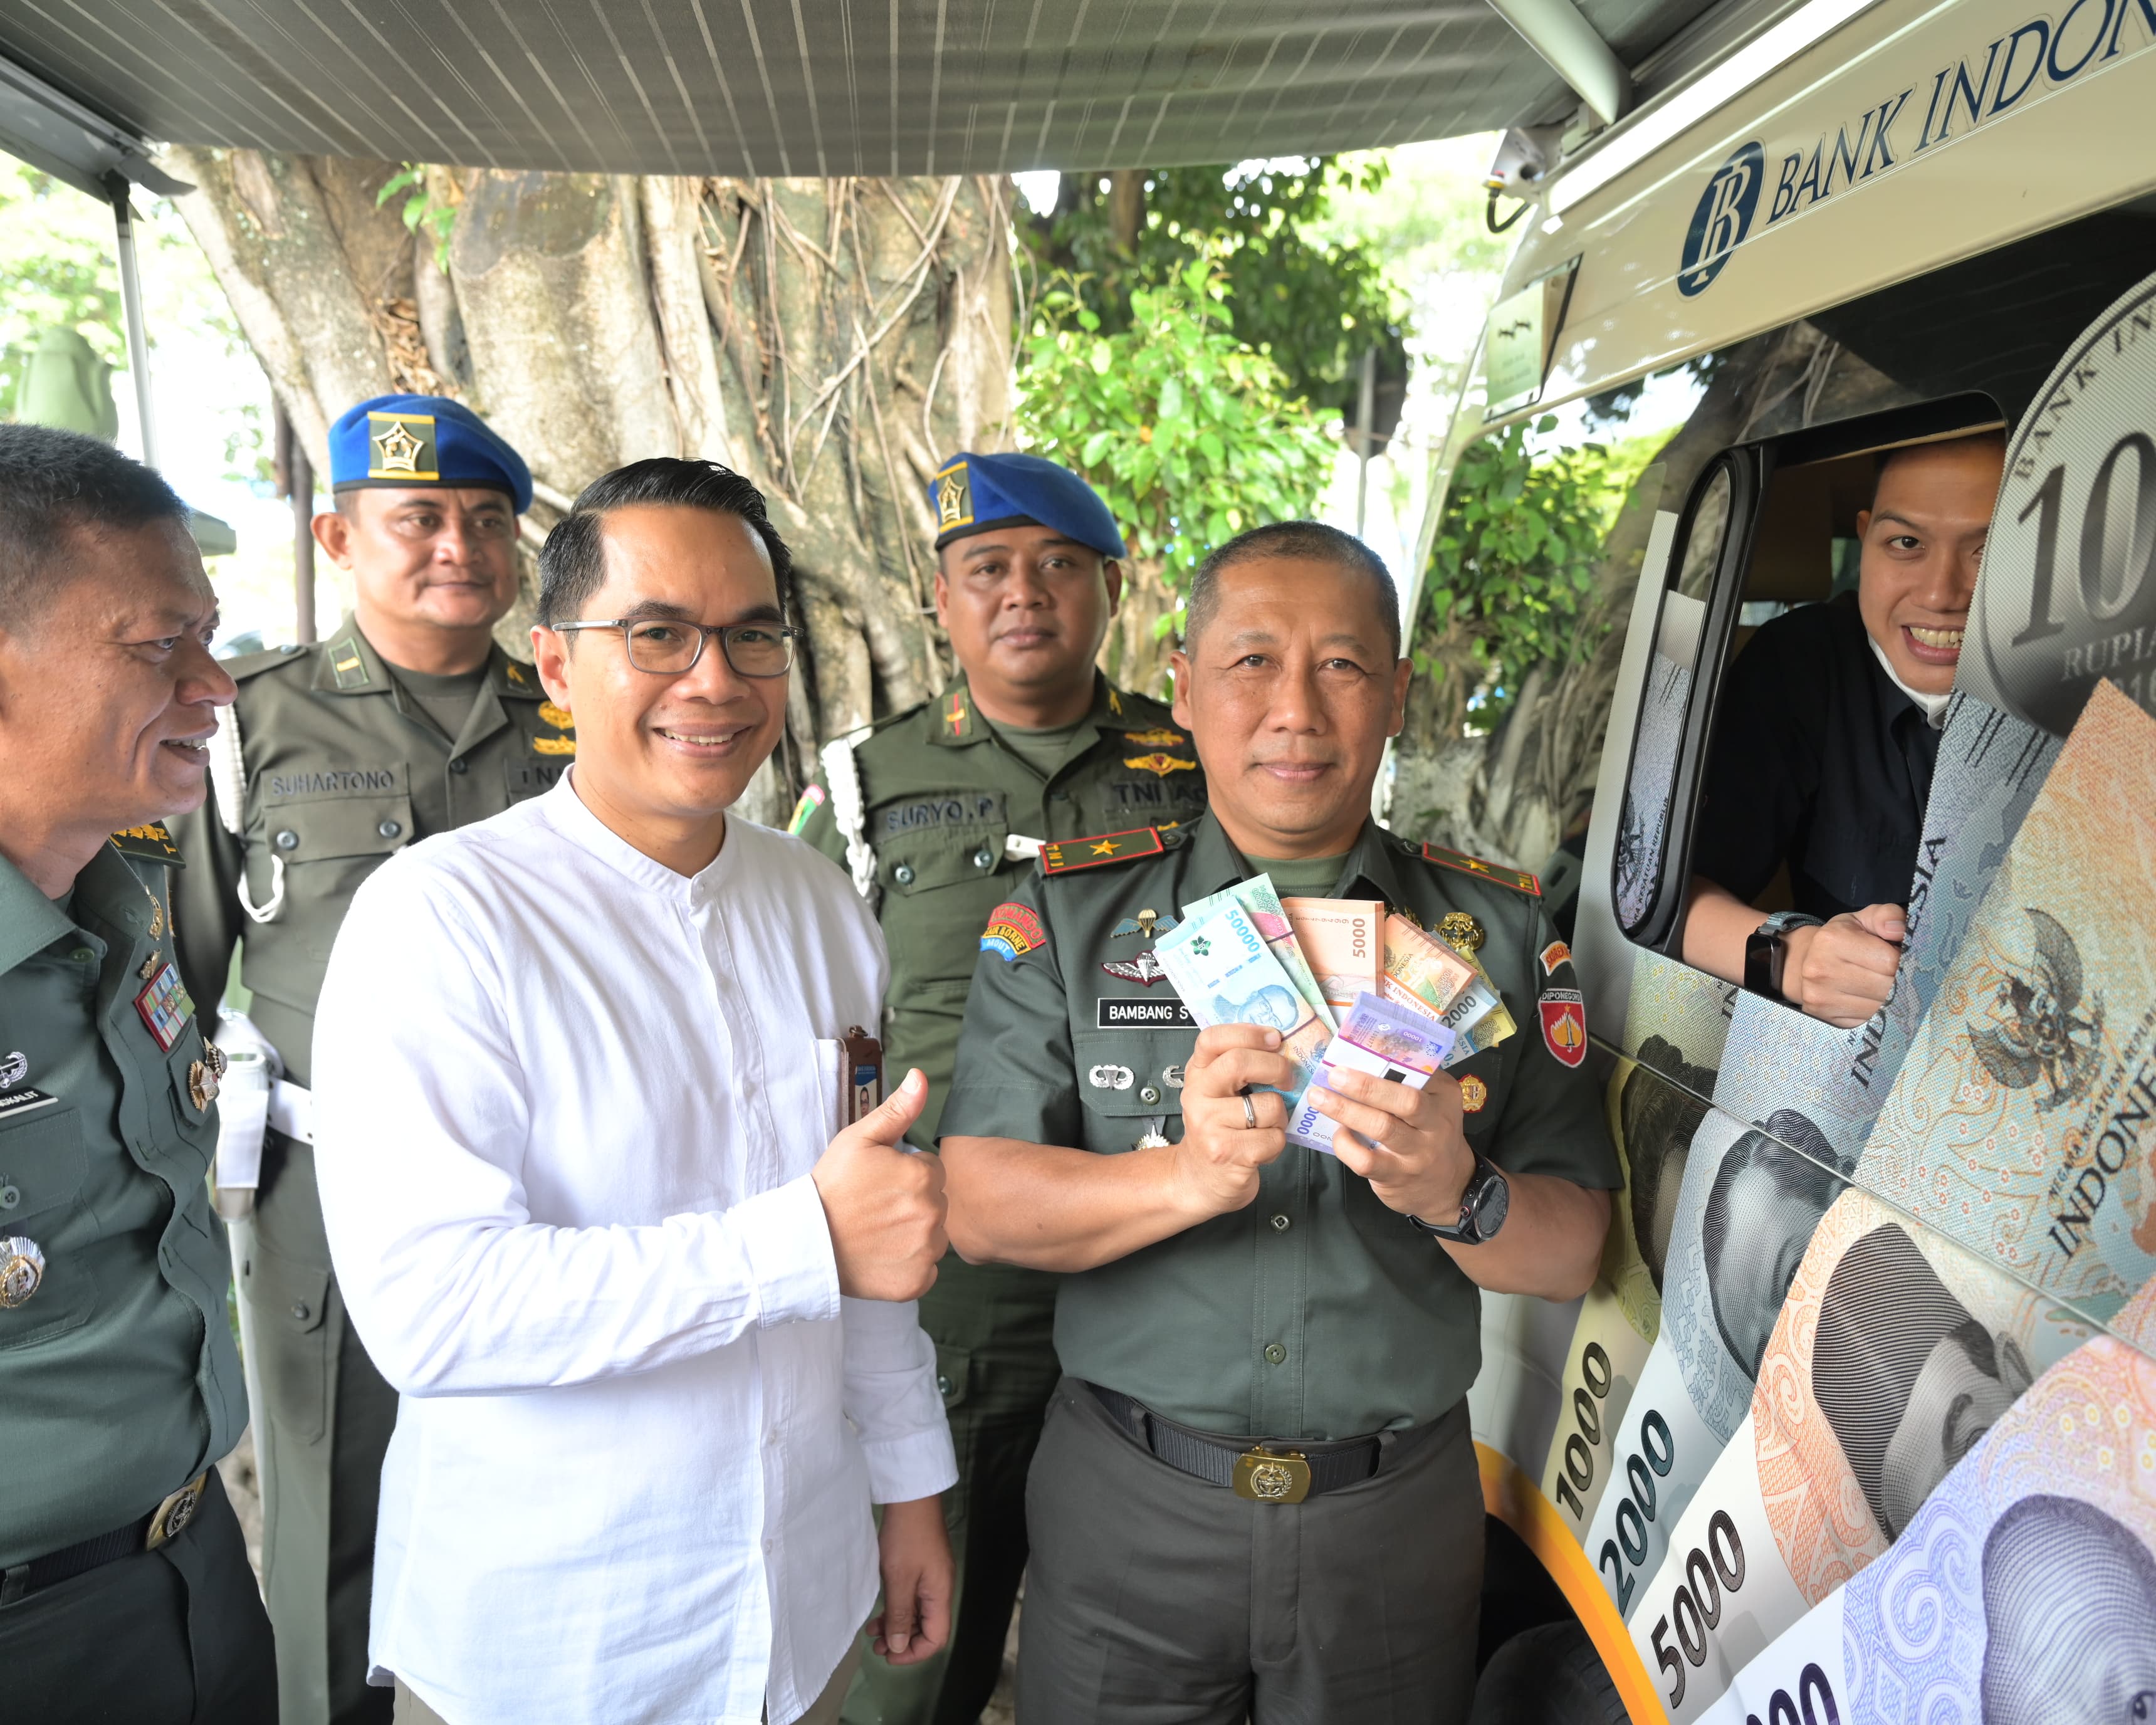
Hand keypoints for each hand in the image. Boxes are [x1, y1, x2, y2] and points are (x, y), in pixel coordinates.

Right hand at [812, 1069, 946, 1300]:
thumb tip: (921, 1076)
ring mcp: (926, 1251)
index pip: (932, 1172)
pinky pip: (927, 1269)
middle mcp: (932, 1214)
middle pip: (936, 1204)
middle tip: (876, 1210)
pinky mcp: (917, 1282)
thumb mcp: (858, 1139)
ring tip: (877, 1234)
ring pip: (934, 1237)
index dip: (906, 1176)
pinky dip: (910, 1265)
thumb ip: (897, 1110)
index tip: (880, 1186)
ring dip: (914, 1235)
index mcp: (923, 1176)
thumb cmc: (830, 1187)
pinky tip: (882, 1258)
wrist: (804, 1242)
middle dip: (912, 1204)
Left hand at [870, 1495, 952, 1663]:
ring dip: (898, 1625)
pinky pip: (913, 1598)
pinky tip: (881, 1610)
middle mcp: (940, 1589)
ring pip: (918, 1613)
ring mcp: (932, 1577)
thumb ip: (900, 1615)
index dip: (913, 1653)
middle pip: (928, 1628)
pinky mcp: (923, 1567)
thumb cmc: (905, 1538)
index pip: (936, 1639)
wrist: (911, 1498)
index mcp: (940, 1595)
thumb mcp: (899, 1579)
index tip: (889, 1654)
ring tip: (873, 1631)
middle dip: (903, 1641)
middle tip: (876, 1645)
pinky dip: (898, 1608)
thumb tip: (899, 1647)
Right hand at [1169, 1025, 1293, 1218]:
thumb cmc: (1218, 1131)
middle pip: (1239, 1062)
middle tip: (1288, 1079)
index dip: (1248, 1033)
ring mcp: (1209, 1125)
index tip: (1275, 1039)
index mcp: (1197, 1074)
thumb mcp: (1218, 1093)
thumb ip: (1238, 1068)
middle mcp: (1197, 1096)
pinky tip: (1261, 1147)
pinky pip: (1273, 1137)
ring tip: (1266, 1126)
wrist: (1198, 1180)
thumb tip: (1283, 1045)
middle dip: (1276, 1068)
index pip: (1212, 1039)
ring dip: (1280, 1117)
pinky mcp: (1227, 1152)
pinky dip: (1277, 1143)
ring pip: (1268, 1105)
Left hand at [1308, 1068, 1473, 1223]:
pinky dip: (1345, 1145)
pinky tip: (1338, 1134)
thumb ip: (1408, 1081)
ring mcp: (1418, 1153)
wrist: (1448, 1186)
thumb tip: (1360, 1055)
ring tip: (1318, 1097)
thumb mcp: (1432, 1104)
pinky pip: (1366, 1160)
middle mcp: (1436, 1124)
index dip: (1387, 1058)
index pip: (1419, 1070)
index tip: (1357, 1047)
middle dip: (1366, 1086)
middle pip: (1405, 1101)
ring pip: (1382, 1128)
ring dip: (1345, 1110)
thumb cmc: (1429, 1133)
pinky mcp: (1397, 1176)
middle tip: (1335, 1074)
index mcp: (1444, 1096)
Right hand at [1782, 904, 1903, 1027]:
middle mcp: (1821, 970)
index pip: (1890, 962)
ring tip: (1890, 988)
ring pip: (1878, 1008)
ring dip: (1892, 1001)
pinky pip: (1867, 1021)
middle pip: (1885, 987)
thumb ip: (1887, 916)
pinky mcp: (1824, 1017)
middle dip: (1902, 983)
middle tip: (1904, 977)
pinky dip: (1877, 1013)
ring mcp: (1820, 997)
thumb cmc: (1843, 939)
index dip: (1906, 963)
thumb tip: (1899, 930)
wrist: (1806, 963)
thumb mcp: (1863, 919)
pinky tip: (1875, 1001)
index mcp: (1832, 940)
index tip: (1906, 960)